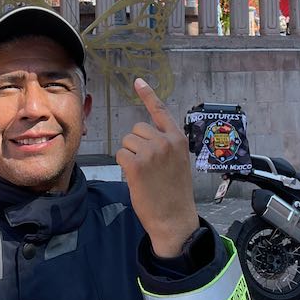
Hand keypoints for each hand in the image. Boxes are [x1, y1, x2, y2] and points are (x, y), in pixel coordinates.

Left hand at [115, 78, 199, 257]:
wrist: (174, 219)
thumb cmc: (174, 193)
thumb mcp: (178, 163)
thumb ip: (165, 146)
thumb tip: (144, 136)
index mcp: (178, 140)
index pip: (160, 111)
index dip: (148, 95)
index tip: (137, 81)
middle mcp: (165, 141)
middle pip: (136, 129)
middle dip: (136, 145)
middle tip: (148, 167)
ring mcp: (151, 152)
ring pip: (126, 142)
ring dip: (130, 156)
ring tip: (144, 174)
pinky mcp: (136, 164)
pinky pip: (120, 155)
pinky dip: (123, 166)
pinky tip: (136, 178)